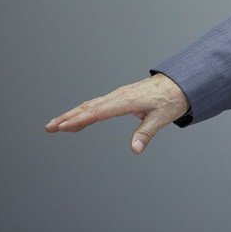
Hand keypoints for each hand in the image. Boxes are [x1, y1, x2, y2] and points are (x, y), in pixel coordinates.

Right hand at [45, 73, 189, 153]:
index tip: (62, 126)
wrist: (181, 82)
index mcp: (128, 100)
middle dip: (68, 118)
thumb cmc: (173, 98)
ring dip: (72, 115)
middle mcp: (120, 96)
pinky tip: (75, 120)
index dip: (80, 120)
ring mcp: (119, 95)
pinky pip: (98, 104)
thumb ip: (146, 133)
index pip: (99, 112)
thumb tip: (135, 150)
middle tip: (49, 128)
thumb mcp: (162, 117)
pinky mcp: (120, 97)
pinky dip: (84, 112)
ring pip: (91, 105)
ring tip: (54, 125)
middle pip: (89, 107)